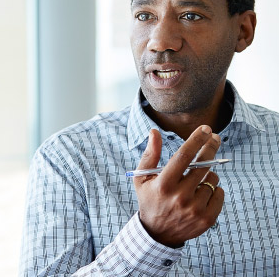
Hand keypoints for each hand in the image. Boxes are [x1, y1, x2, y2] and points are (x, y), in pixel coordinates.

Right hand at [134, 125, 223, 247]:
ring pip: (212, 179)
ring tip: (196, 179)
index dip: (196, 140)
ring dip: (207, 174)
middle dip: (210, 148)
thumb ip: (150, 154)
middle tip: (214, 138)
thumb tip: (154, 132)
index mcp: (163, 184)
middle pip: (203, 165)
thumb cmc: (149, 199)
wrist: (157, 233)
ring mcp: (195, 209)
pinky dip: (214, 188)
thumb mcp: (142, 178)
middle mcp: (180, 197)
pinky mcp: (207, 219)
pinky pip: (219, 193)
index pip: (184, 156)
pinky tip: (202, 191)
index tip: (206, 129)